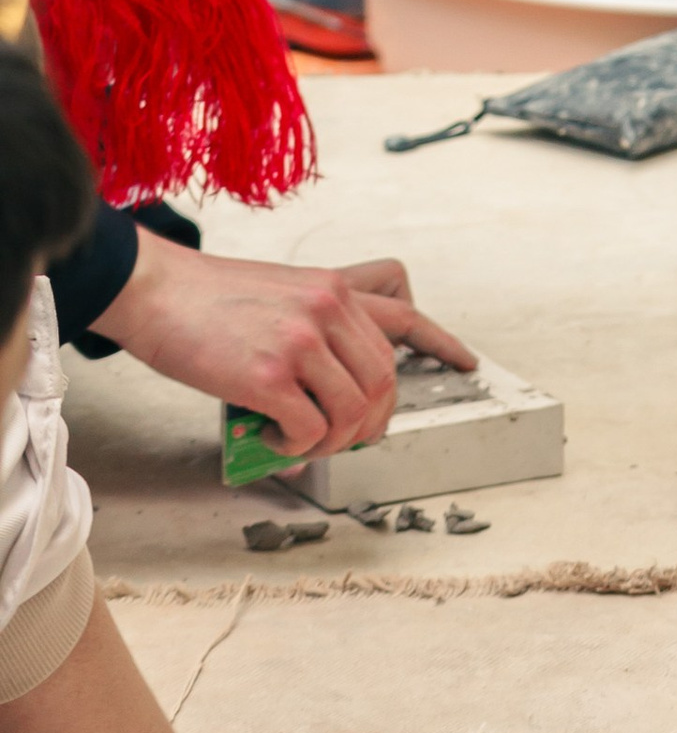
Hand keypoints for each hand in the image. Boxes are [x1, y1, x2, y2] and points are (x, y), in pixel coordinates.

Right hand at [98, 234, 475, 459]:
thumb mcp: (283, 290)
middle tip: (346, 437)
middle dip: (373, 420)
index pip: (405, 317)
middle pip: (384, 380)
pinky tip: (269, 434)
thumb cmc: (207, 298)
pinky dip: (296, 444)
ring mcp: (300, 342)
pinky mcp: (267, 375)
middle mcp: (327, 310)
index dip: (442, 345)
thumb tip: (333, 391)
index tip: (466, 363)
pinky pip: (309, 428)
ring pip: (353, 410)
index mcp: (335, 288)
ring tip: (298, 438)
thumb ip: (318, 329)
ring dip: (332, 439)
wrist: (152, 289)